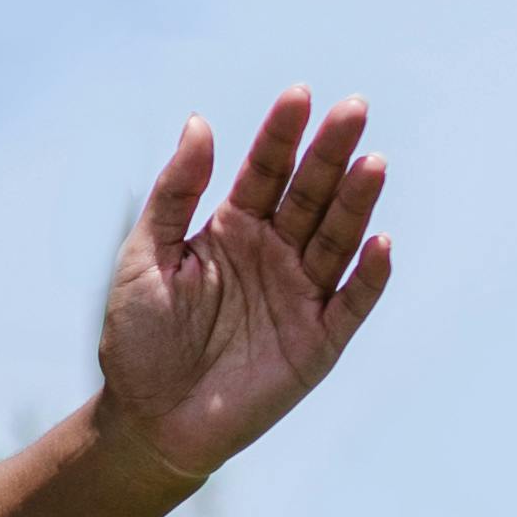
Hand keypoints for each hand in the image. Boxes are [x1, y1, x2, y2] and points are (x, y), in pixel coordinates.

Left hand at [98, 92, 389, 483]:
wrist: (147, 421)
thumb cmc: (138, 338)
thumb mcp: (143, 258)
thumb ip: (174, 194)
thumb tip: (199, 123)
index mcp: (233, 228)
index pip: (265, 170)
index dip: (282, 134)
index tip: (298, 96)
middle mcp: (274, 253)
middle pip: (310, 194)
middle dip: (330, 153)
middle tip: (354, 110)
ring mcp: (299, 296)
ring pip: (336, 240)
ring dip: (356, 203)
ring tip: (372, 163)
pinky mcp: (318, 342)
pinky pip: (350, 304)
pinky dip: (367, 277)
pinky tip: (378, 243)